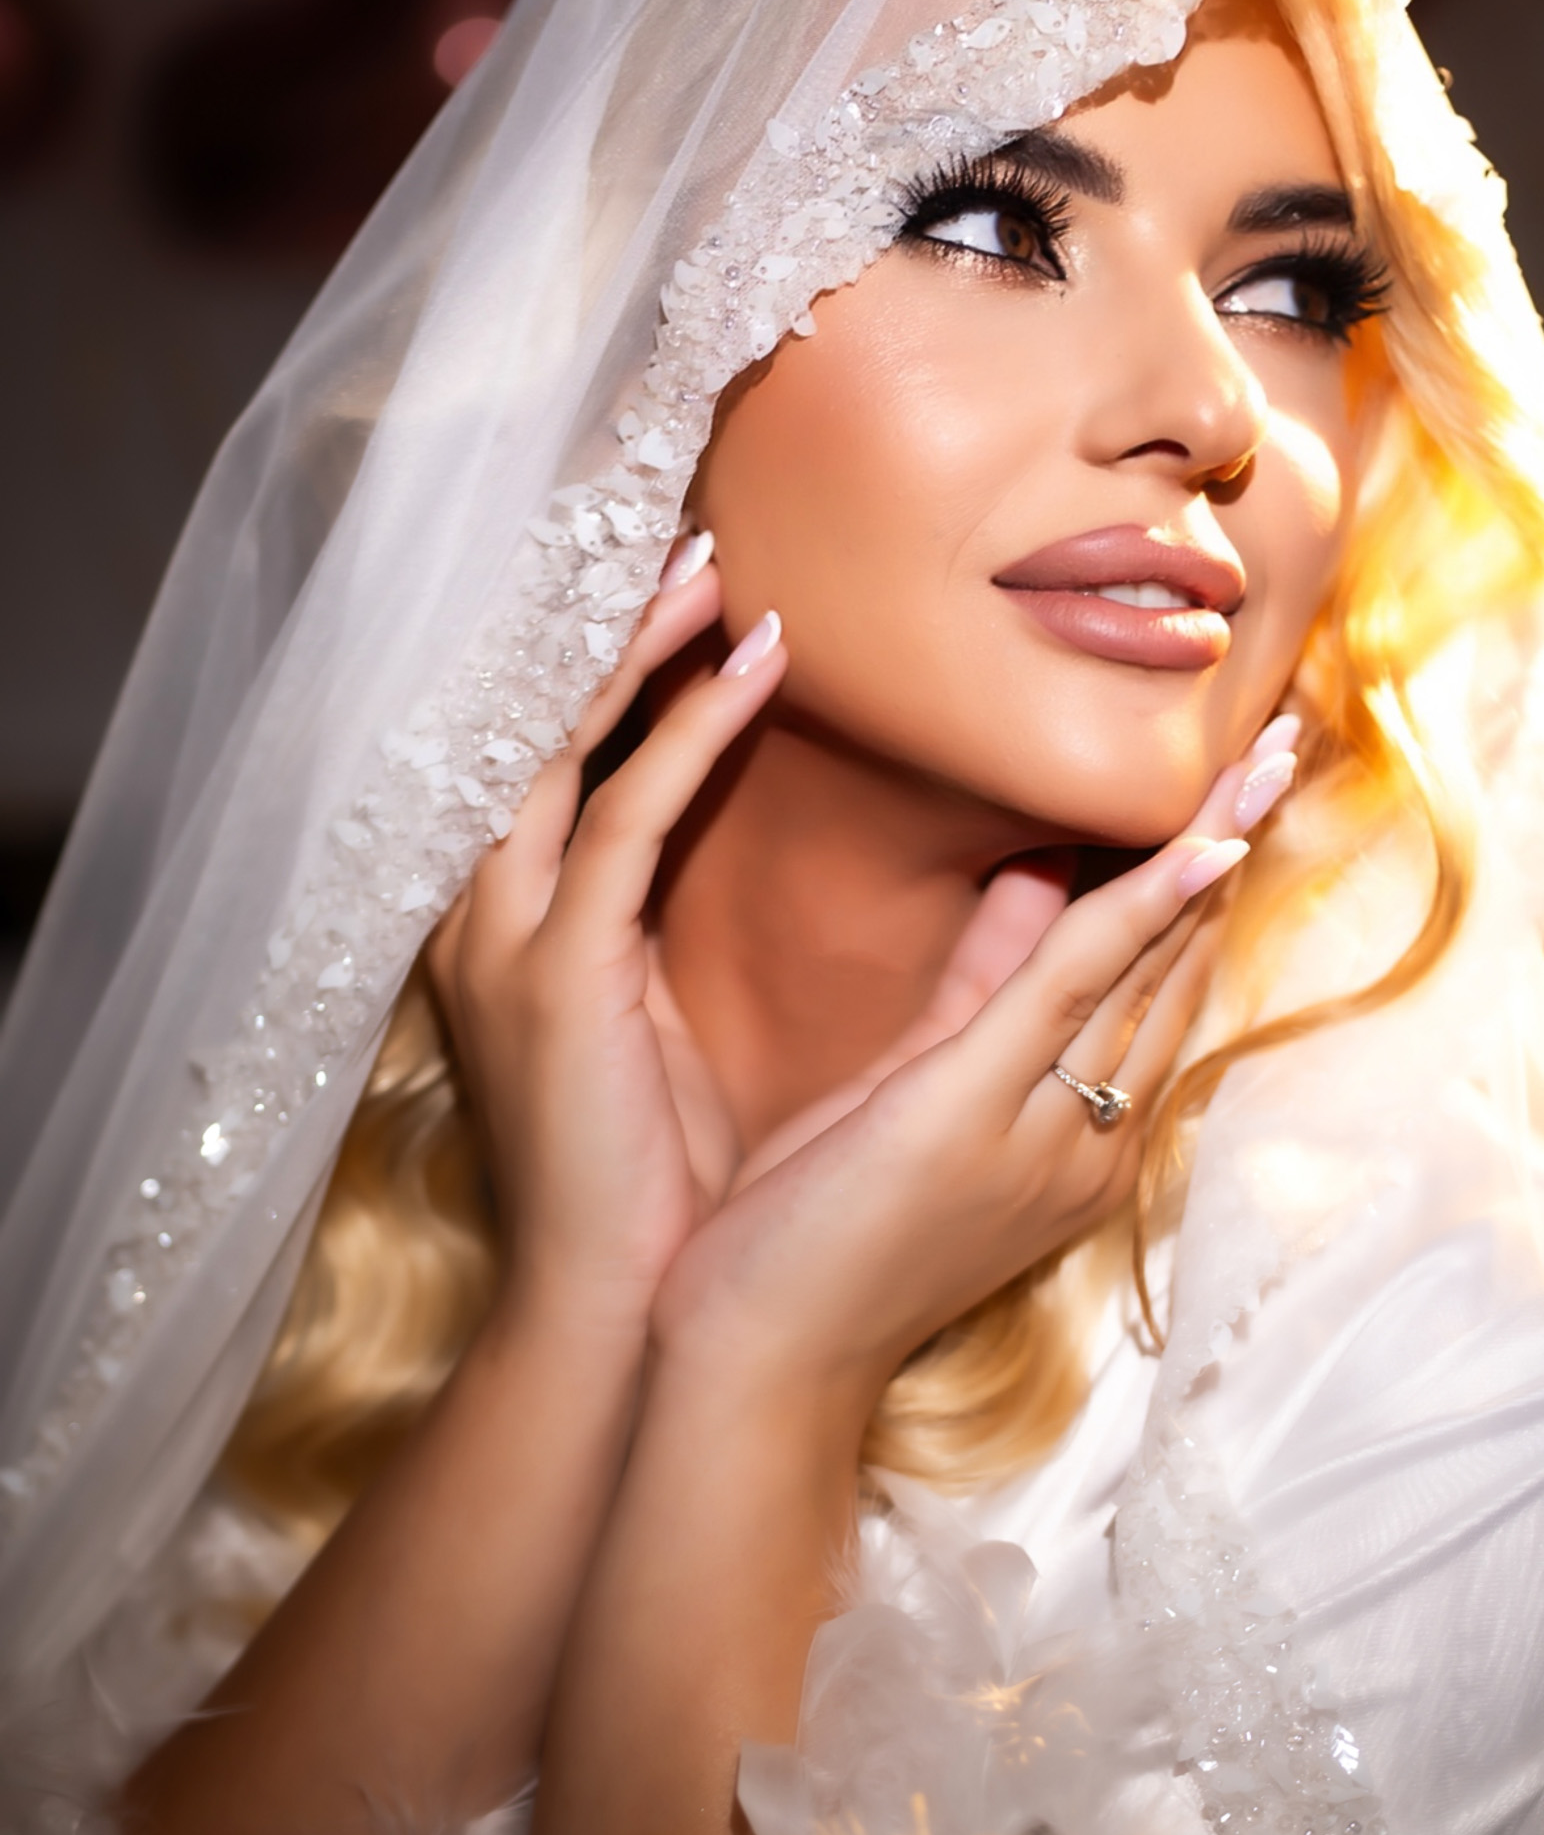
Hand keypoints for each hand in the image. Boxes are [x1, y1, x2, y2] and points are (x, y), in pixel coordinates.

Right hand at [427, 541, 787, 1318]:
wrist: (616, 1312)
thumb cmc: (657, 1180)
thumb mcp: (667, 1025)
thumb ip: (683, 922)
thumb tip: (765, 840)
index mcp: (511, 927)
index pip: (545, 754)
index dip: (599, 657)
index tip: (674, 572)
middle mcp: (487, 915)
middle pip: (526, 720)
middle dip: (595, 620)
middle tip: (681, 523)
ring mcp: (506, 940)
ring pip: (560, 745)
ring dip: (639, 644)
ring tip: (715, 559)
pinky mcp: (556, 972)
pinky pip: (623, 817)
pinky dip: (687, 730)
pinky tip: (752, 657)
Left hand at [651, 723, 1296, 1417]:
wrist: (759, 1363)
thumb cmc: (822, 1236)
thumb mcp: (920, 1095)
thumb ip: (983, 991)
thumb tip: (1034, 881)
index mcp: (1073, 1141)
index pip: (1149, 990)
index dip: (1196, 884)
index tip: (1241, 788)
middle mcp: (1086, 1144)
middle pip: (1171, 973)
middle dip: (1228, 850)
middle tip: (1285, 740)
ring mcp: (1043, 1136)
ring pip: (1142, 969)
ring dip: (1209, 852)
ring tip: (1270, 754)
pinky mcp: (970, 1115)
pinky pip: (1070, 989)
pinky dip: (1136, 909)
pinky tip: (1196, 845)